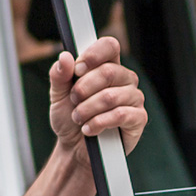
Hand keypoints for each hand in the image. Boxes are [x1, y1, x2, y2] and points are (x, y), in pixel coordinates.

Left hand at [47, 36, 147, 156]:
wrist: (74, 149)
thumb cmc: (70, 119)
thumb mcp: (57, 96)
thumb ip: (59, 75)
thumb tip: (64, 57)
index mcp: (107, 66)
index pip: (109, 46)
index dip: (93, 54)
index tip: (77, 69)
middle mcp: (124, 79)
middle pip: (108, 71)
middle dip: (83, 89)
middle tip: (74, 101)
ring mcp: (134, 98)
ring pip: (111, 96)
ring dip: (87, 109)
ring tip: (78, 118)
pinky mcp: (138, 118)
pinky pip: (120, 115)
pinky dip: (98, 123)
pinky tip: (89, 129)